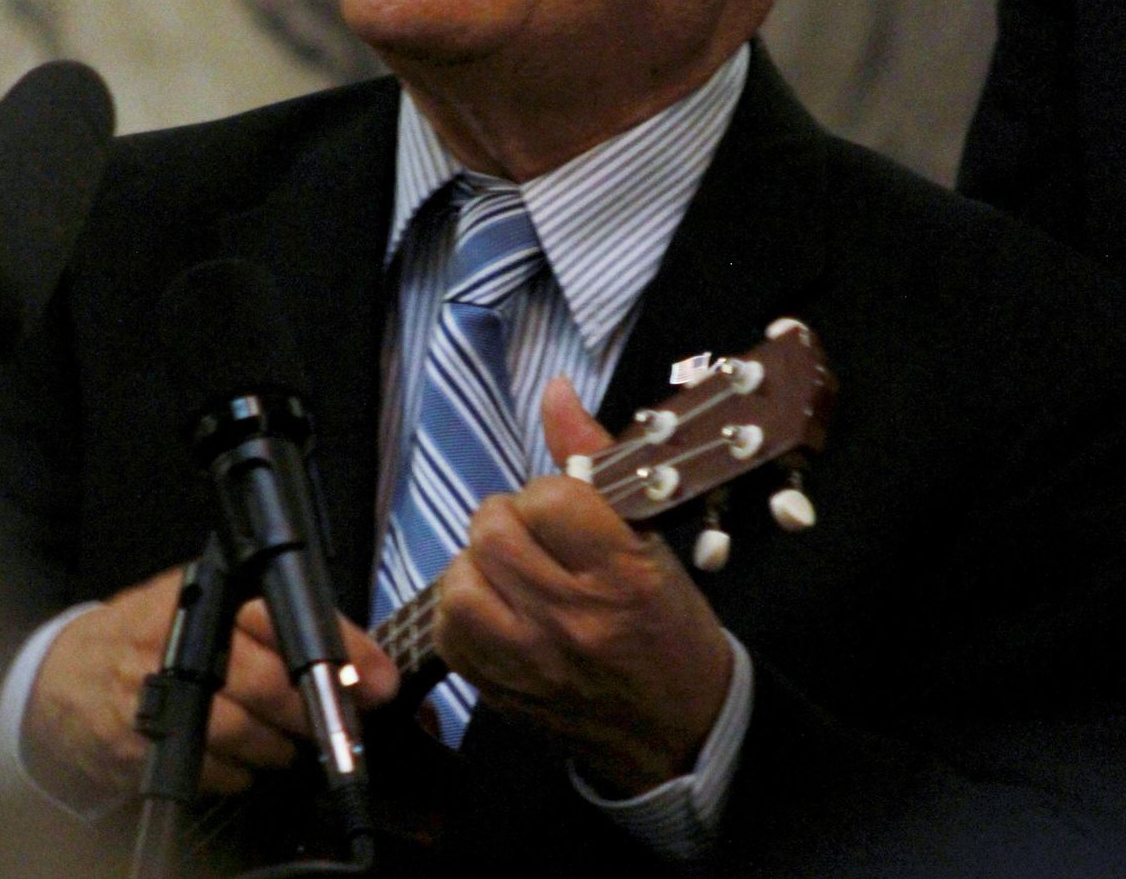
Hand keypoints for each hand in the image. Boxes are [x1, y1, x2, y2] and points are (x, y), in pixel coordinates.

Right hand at [25, 566, 397, 801]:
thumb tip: (360, 656)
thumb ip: (274, 619)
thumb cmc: (149, 632)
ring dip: (280, 746)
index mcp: (208, 596)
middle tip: (341, 726)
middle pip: (272, 685)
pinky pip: (214, 772)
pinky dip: (238, 772)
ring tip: (284, 740)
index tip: (378, 682)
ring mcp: (160, 698)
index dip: (341, 653)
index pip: (289, 618)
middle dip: (318, 712)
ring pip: (248, 736)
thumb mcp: (207, 599)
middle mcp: (183, 642)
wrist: (63, 679)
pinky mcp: (142, 749)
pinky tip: (238, 759)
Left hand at [434, 376, 732, 794]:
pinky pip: (448, 631)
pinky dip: (462, 609)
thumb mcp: (653, 541)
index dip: (551, 492)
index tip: (566, 509)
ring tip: (509, 571)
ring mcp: (531, 662)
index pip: (551, 498)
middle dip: (507, 519)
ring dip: (477, 565)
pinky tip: (494, 607)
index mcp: (622, 575)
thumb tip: (555, 391)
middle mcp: (573, 619)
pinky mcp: (500, 692)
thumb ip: (595, 463)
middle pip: (493, 533)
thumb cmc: (670, 628)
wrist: (677, 734)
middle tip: (531, 535)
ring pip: (458, 581)